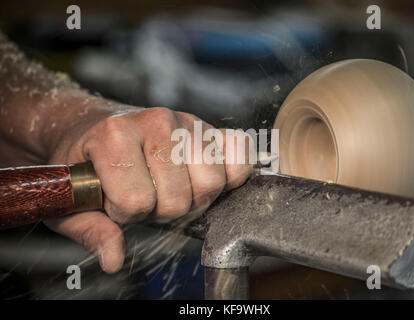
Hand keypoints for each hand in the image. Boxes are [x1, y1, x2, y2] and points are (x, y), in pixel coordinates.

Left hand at [45, 106, 252, 272]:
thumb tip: (114, 258)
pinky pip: (240, 153)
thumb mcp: (74, 196)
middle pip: (181, 196)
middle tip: (146, 194)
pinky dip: (230, 173)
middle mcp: (157, 122)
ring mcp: (187, 122)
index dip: (126, 213)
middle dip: (162, 209)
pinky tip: (201, 176)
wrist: (93, 123)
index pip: (138, 201)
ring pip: (212, 182)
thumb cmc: (86, 158)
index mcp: (115, 136)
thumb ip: (91, 230)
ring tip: (170, 185)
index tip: (116, 200)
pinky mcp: (210, 127)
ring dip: (193, 195)